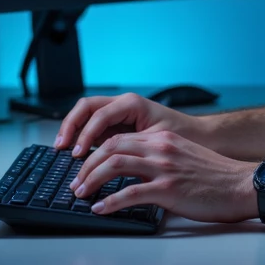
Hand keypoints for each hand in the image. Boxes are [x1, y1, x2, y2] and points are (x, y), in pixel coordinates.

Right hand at [54, 92, 194, 157]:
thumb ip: (134, 148)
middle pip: (86, 108)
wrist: (204, 138)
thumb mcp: (158, 142)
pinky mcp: (119, 127)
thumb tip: (111, 160)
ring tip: (63, 150)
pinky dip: (83, 138)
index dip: (85, 134)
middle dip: (70, 126)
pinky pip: (94, 128)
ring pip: (87, 116)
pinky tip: (77, 154)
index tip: (78, 153)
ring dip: (73, 131)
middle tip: (61, 147)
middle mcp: (123, 106)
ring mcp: (119, 115)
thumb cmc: (187, 138)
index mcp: (132, 104)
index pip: (99, 114)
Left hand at [69, 125, 256, 224]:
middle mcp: (160, 148)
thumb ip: (160, 159)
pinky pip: (130, 194)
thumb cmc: (217, 177)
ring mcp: (164, 168)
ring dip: (91, 179)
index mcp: (163, 140)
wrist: (243, 185)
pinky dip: (110, 201)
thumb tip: (135, 173)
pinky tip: (100, 208)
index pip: (119, 137)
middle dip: (86, 164)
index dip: (95, 150)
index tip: (84, 165)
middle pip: (110, 147)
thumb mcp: (184, 157)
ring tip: (81, 193)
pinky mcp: (168, 189)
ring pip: (114, 165)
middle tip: (75, 181)